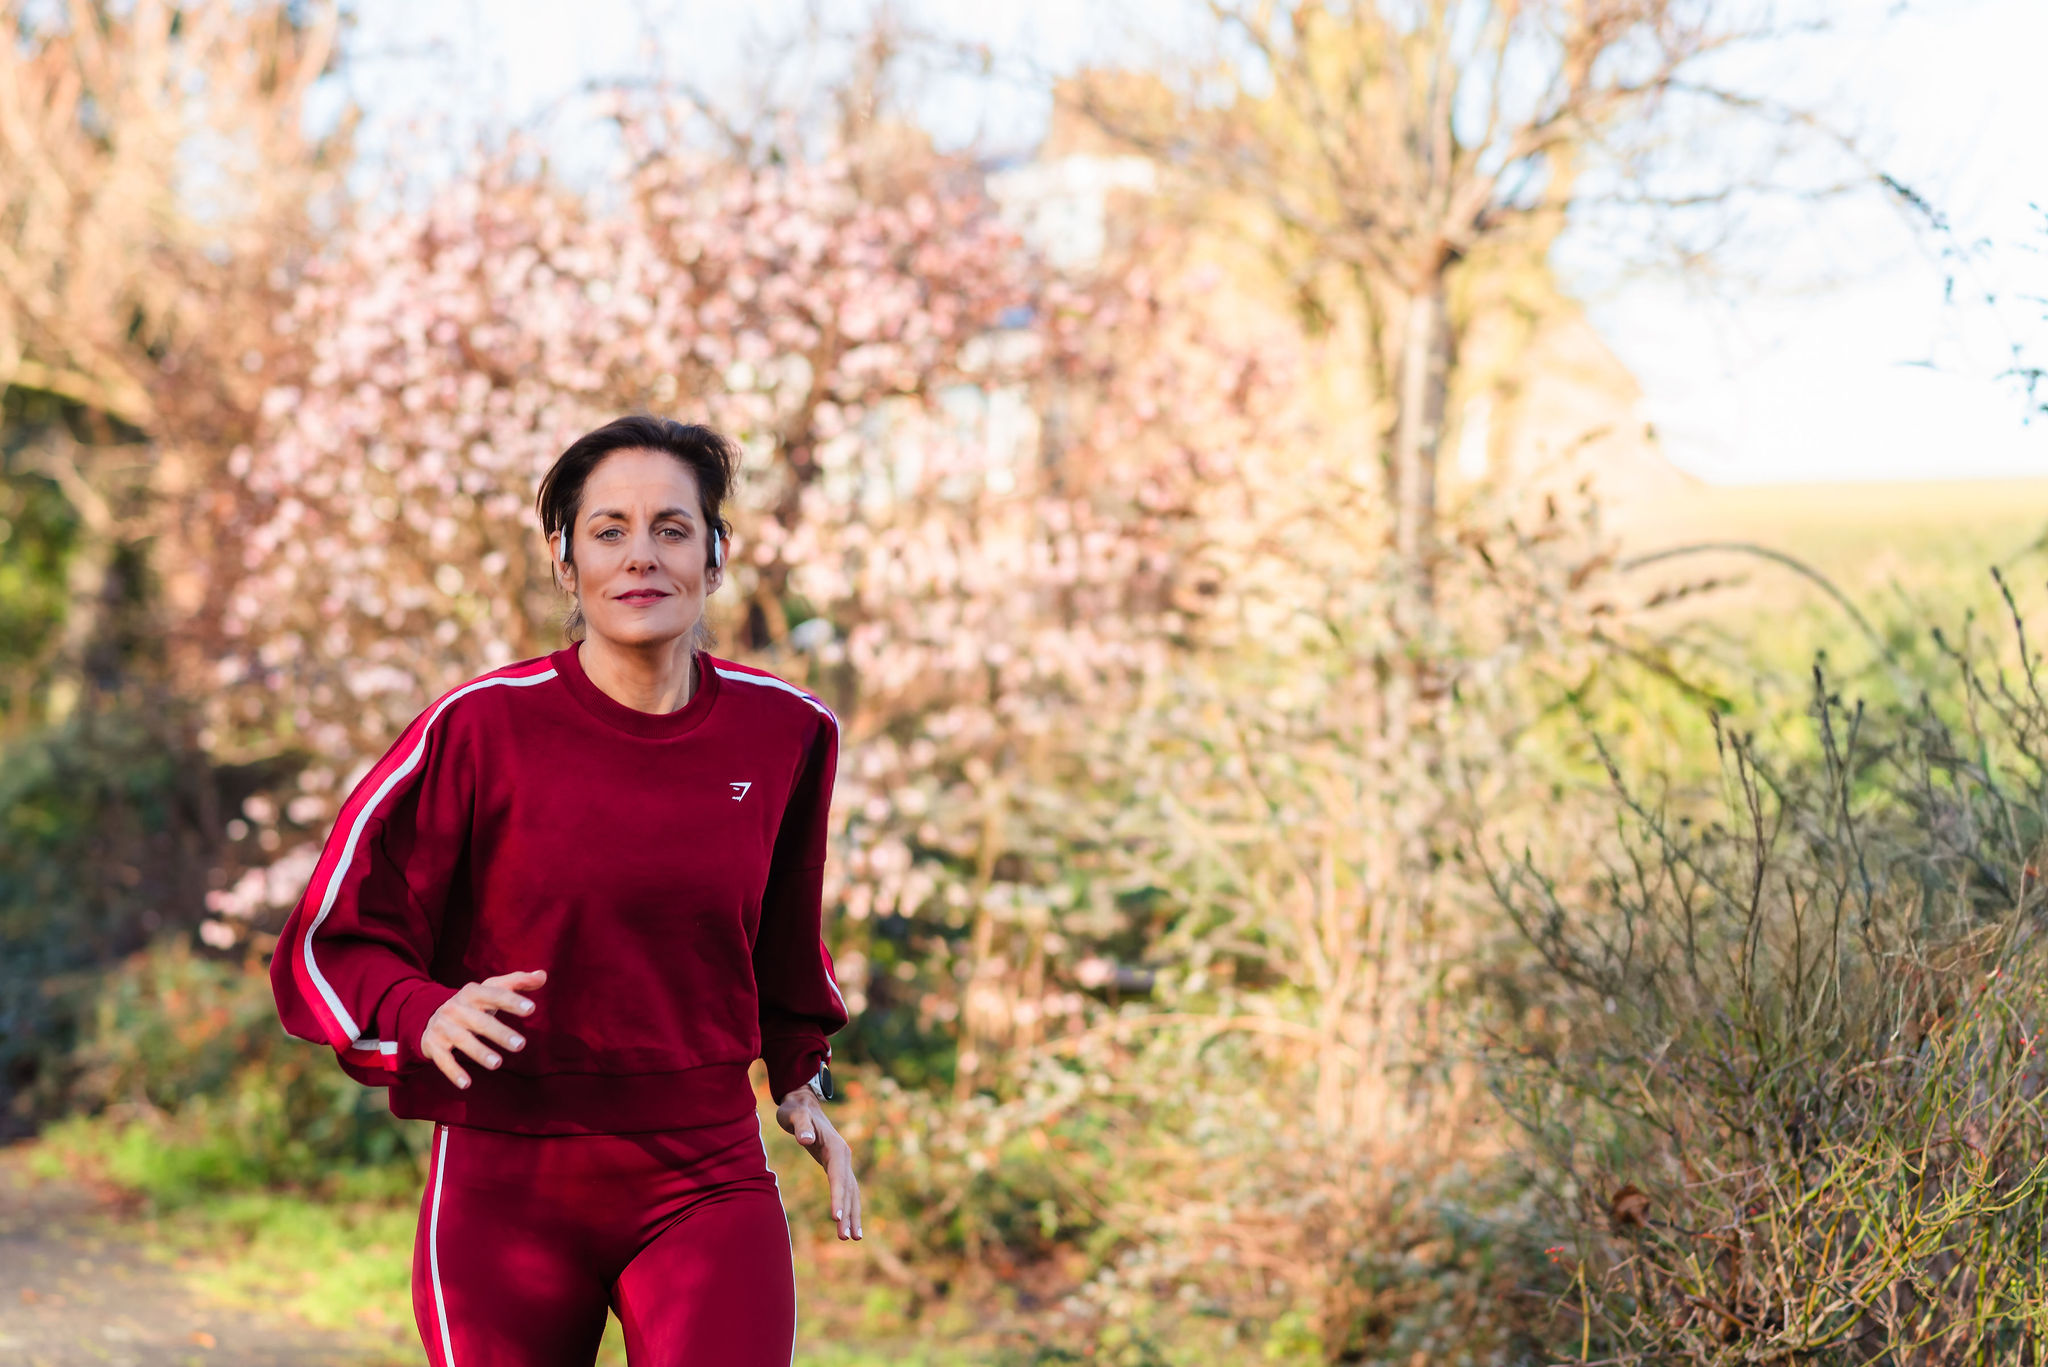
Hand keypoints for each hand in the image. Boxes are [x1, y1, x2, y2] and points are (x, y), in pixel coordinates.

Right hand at [420, 970, 545, 1089]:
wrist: (430, 1016)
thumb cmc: (473, 1004)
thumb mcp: (491, 990)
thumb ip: (517, 982)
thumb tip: (543, 976)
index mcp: (472, 992)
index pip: (494, 994)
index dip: (512, 1001)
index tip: (531, 1009)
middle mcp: (455, 1008)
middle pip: (480, 1021)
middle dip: (500, 1033)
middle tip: (521, 1045)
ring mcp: (442, 1026)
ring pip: (461, 1040)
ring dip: (479, 1052)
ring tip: (498, 1063)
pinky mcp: (433, 1045)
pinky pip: (442, 1060)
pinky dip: (453, 1071)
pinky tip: (466, 1084)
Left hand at [775, 1087, 861, 1240]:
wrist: (803, 1104)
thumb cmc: (796, 1111)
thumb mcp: (794, 1115)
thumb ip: (801, 1126)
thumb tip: (805, 1140)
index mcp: (835, 1147)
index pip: (838, 1176)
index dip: (838, 1197)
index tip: (836, 1218)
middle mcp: (843, 1156)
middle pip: (848, 1189)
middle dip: (848, 1213)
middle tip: (845, 1237)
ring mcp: (842, 1162)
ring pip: (851, 1192)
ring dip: (852, 1215)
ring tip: (852, 1238)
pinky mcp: (837, 1167)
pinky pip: (846, 1191)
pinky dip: (849, 1207)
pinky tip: (848, 1224)